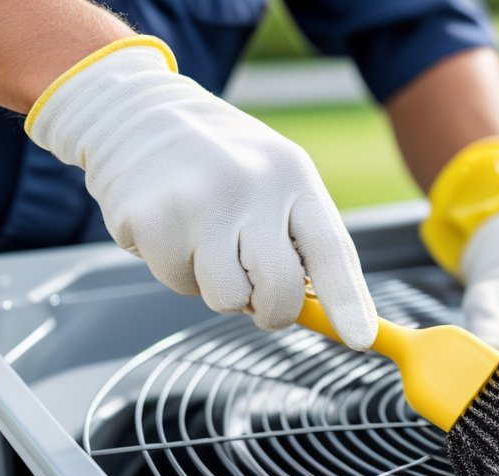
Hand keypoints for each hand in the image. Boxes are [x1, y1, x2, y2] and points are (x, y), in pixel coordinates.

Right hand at [27, 39, 376, 345]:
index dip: (347, 301)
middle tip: (261, 303)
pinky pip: (177, 284)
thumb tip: (333, 315)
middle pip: (279, 287)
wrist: (138, 113)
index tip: (360, 339)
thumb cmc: (223, 162)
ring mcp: (196, 202)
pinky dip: (177, 270)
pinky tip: (173, 231)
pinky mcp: (150, 219)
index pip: (329, 249)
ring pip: (226, 298)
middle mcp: (248, 185)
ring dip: (219, 288)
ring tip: (207, 244)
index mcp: (291, 176)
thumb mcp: (276, 179)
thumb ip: (303, 241)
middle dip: (274, 311)